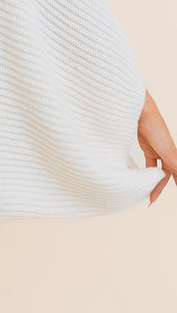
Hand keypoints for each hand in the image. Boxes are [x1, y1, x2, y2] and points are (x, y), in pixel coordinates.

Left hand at [137, 89, 176, 205]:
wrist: (141, 112)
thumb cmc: (154, 128)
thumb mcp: (166, 151)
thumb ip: (175, 166)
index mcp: (173, 155)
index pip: (175, 174)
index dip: (173, 184)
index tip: (168, 195)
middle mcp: (167, 153)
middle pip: (165, 174)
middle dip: (159, 187)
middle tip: (151, 201)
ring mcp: (156, 149)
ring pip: (156, 169)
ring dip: (152, 180)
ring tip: (145, 192)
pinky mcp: (147, 145)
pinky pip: (148, 162)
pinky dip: (145, 170)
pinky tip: (140, 176)